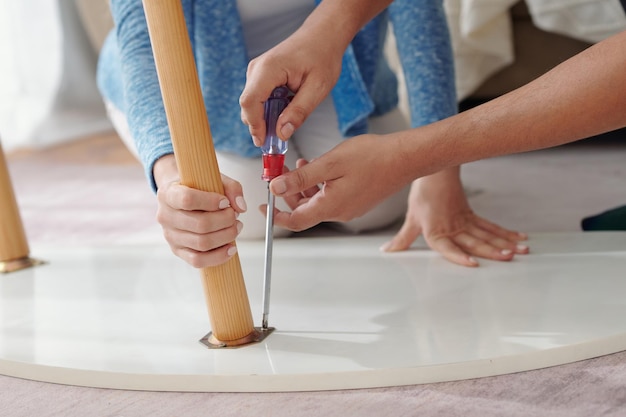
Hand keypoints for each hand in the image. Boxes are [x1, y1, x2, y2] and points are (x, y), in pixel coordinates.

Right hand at [153, 155, 246, 267]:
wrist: (181, 196)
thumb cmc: (199, 187)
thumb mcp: (213, 179)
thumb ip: (231, 188)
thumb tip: (241, 207)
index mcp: (168, 194)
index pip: (187, 200)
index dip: (211, 202)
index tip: (225, 202)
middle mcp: (165, 216)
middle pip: (200, 224)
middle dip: (225, 221)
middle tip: (235, 216)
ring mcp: (170, 236)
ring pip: (201, 243)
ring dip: (226, 236)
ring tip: (236, 227)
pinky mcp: (177, 251)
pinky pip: (197, 260)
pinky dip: (218, 256)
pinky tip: (231, 248)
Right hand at [239, 22, 343, 145]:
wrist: (322, 36)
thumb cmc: (322, 57)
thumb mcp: (317, 88)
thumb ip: (299, 112)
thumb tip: (282, 134)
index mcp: (269, 69)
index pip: (250, 102)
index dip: (254, 125)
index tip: (264, 142)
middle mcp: (257, 69)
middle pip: (247, 105)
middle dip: (259, 126)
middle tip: (276, 143)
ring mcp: (256, 71)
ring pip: (251, 104)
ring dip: (264, 119)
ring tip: (283, 127)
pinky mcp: (260, 76)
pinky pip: (258, 98)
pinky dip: (267, 111)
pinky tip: (283, 114)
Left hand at [267, 134, 413, 230]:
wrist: (405, 158)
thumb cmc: (373, 157)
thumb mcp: (330, 164)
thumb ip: (301, 178)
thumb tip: (275, 188)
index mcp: (331, 206)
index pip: (296, 221)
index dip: (276, 216)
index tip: (264, 207)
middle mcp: (340, 212)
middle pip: (305, 210)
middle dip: (289, 193)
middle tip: (281, 172)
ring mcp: (350, 207)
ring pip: (317, 201)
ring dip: (304, 186)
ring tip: (301, 164)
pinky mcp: (357, 200)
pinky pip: (330, 197)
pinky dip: (319, 184)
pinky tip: (319, 167)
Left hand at [380, 168, 528, 266]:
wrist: (434, 173)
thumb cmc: (422, 196)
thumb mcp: (411, 219)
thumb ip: (402, 239)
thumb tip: (387, 251)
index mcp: (436, 232)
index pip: (448, 247)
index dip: (459, 256)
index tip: (473, 264)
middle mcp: (453, 228)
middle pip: (474, 242)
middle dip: (492, 251)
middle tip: (508, 258)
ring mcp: (465, 222)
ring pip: (486, 234)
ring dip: (504, 243)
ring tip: (519, 252)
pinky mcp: (472, 216)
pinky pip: (491, 226)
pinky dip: (505, 233)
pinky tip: (519, 239)